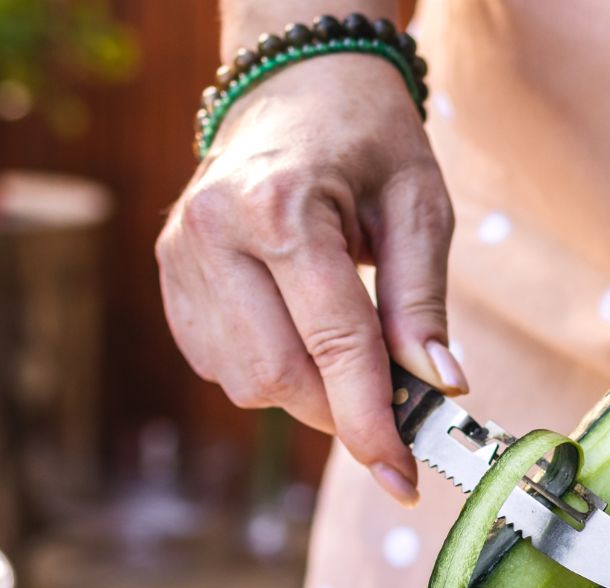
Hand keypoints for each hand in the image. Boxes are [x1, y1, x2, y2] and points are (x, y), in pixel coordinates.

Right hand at [156, 56, 465, 505]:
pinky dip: (269, 370)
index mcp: (281, 206)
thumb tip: (439, 387)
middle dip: (340, 411)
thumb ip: (421, 301)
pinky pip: (219, 365)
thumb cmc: (365, 140)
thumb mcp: (418, 204)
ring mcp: (180, 256)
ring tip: (344, 347)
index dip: (371, 421)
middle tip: (390, 407)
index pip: (333, 343)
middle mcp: (213, 233)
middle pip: (278, 376)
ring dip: (306, 391)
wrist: (294, 87)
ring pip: (245, 382)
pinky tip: (296, 328)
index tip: (402, 479)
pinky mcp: (169, 277)